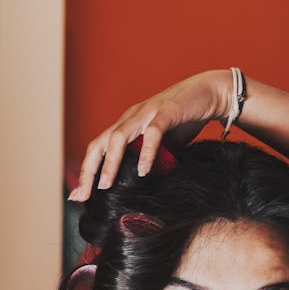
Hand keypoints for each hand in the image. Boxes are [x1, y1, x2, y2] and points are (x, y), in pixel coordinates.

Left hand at [70, 69, 232, 200]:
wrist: (210, 93)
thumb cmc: (185, 120)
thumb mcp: (163, 145)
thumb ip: (149, 159)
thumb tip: (141, 186)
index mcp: (126, 125)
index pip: (98, 149)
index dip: (86, 172)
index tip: (78, 196)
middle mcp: (130, 118)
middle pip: (99, 144)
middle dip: (88, 171)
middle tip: (83, 196)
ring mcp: (146, 113)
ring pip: (119, 137)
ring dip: (110, 162)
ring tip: (106, 186)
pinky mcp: (166, 112)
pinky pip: (153, 133)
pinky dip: (146, 152)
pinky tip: (143, 170)